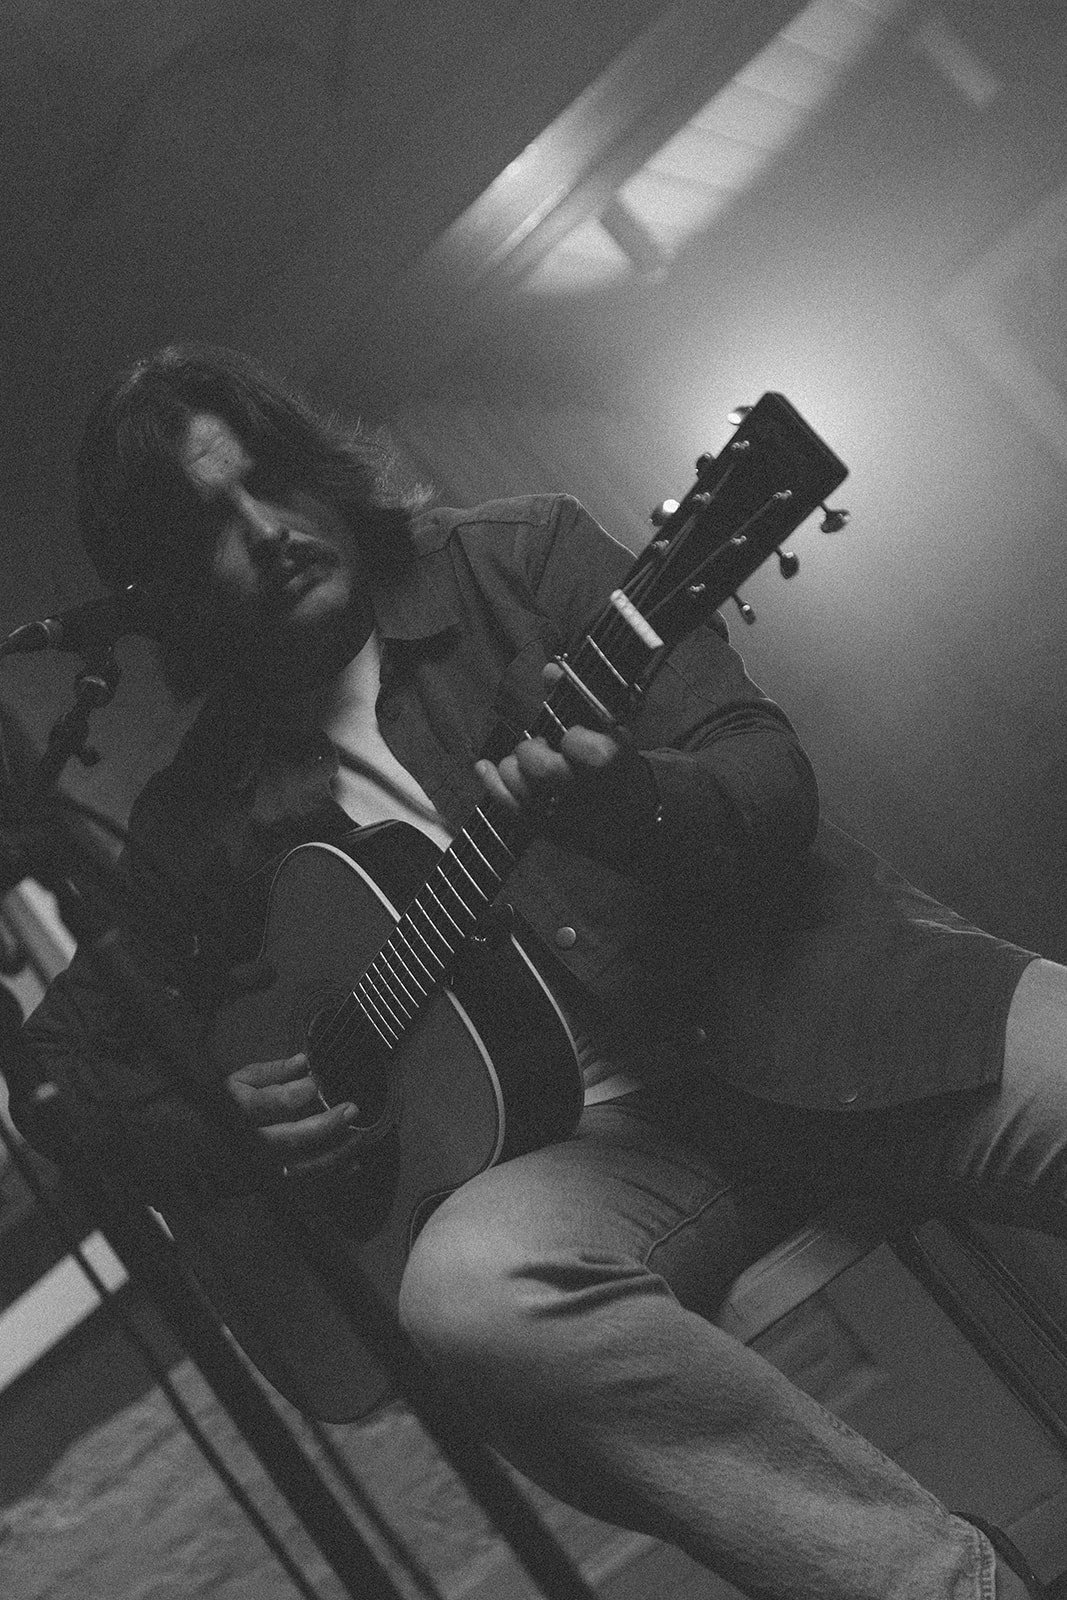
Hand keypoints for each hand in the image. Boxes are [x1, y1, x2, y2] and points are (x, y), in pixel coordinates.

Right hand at [226, 1052, 360, 1178]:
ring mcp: (260, 1168)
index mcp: (239, 1112)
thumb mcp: (237, 1082)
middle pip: (292, 1138)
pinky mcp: (269, 1183)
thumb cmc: (218, 1110)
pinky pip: (305, 1181)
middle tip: (351, 1109)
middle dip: (327, 1125)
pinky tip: (352, 1164)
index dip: (301, 1092)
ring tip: (359, 1136)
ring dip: (336, 1152)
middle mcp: (250, 1143)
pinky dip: (330, 1173)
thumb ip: (272, 1072)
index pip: (274, 1103)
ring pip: (303, 1165)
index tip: (318, 1081)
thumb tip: (305, 1061)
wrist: (196, 1153)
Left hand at [474, 669, 657, 862]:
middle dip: (533, 749)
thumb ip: (582, 697)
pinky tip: (486, 767)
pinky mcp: (539, 826)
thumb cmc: (618, 766)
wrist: (630, 821)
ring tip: (530, 764)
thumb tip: (550, 670)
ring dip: (514, 764)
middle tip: (543, 747)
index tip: (574, 736)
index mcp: (610, 764)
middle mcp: (581, 792)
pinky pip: (503, 802)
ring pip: (515, 779)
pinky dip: (491, 780)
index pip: (579, 745)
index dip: (573, 737)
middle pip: (537, 765)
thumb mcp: (612, 732)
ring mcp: (557, 813)